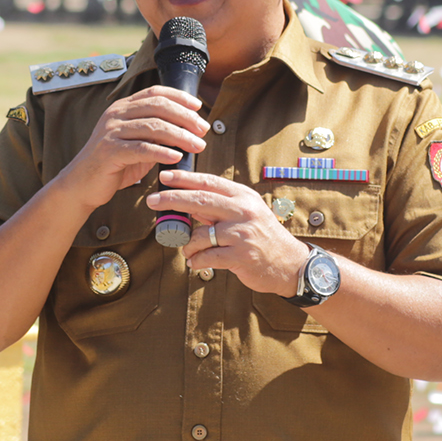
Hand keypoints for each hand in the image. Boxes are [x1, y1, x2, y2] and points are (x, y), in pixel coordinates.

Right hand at [51, 86, 208, 213]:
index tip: (198, 108)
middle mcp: (116, 115)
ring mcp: (111, 132)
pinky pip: (141, 148)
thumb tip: (188, 131)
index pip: (155, 93)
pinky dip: (162, 152)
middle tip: (203, 130)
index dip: (179, 97)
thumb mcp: (138, 143)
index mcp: (123, 107)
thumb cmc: (113, 164)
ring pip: (153, 127)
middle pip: (158, 107)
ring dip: (180, 136)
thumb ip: (156, 134)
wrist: (82, 184)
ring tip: (197, 146)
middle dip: (185, 117)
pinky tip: (177, 157)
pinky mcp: (110, 151)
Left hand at [148, 169, 317, 298]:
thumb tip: (187, 202)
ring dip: (188, 246)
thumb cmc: (263, 237)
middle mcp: (243, 211)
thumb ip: (219, 207)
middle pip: (199, 201)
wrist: (289, 264)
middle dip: (172, 199)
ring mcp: (242, 233)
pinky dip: (197, 261)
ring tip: (190, 252)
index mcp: (243, 197)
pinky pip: (206, 257)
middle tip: (152, 200)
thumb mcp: (245, 214)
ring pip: (199, 235)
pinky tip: (197, 263)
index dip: (184, 179)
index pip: (208, 183)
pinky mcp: (240, 255)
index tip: (164, 177)